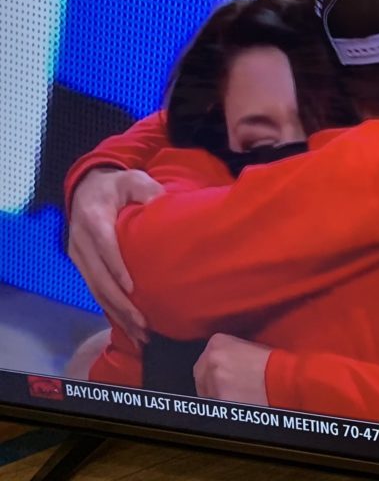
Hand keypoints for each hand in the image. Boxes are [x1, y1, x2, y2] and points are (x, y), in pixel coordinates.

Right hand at [68, 167, 163, 346]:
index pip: (105, 247)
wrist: (87, 188)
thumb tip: (164, 205)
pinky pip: (96, 291)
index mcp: (94, 219)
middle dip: (121, 304)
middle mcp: (81, 242)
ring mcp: (79, 256)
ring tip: (140, 334)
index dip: (117, 269)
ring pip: (96, 291)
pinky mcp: (82, 266)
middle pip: (99, 278)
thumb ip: (148, 191)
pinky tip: (129, 326)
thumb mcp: (134, 180)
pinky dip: (112, 310)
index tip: (133, 288)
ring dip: (118, 314)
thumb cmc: (117, 185)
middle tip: (144, 324)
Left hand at [194, 333, 270, 405]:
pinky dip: (221, 403)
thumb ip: (231, 350)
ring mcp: (212, 380)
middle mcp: (210, 359)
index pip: (206, 355)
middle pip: (200, 372)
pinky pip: (213, 403)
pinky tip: (234, 401)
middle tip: (224, 384)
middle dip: (208, 379)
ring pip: (205, 390)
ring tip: (232, 393)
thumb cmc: (271, 361)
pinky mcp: (217, 398)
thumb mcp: (249, 346)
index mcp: (217, 342)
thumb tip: (224, 360)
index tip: (222, 370)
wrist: (281, 378)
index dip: (214, 365)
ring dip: (214, 392)